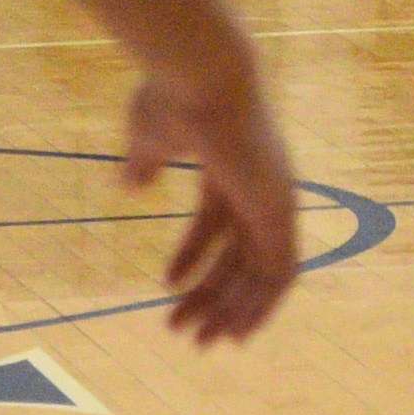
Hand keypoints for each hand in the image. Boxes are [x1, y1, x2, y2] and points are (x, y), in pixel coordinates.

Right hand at [124, 64, 298, 344]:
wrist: (200, 74)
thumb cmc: (172, 96)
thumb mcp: (148, 135)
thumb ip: (145, 161)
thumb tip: (131, 185)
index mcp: (228, 164)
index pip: (215, 222)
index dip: (192, 257)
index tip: (166, 287)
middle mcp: (257, 183)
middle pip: (238, 253)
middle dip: (210, 295)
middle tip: (181, 332)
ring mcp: (272, 196)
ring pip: (259, 270)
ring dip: (231, 308)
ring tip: (198, 340)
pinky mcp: (280, 209)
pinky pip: (282, 271)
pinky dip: (263, 304)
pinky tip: (237, 329)